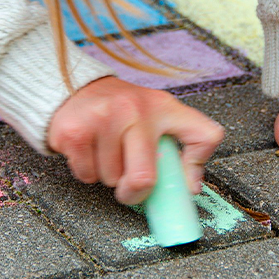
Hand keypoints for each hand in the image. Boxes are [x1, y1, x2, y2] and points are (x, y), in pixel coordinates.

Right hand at [48, 77, 223, 204]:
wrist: (76, 87)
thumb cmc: (121, 110)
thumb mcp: (158, 117)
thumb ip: (182, 148)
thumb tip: (190, 187)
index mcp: (164, 107)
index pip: (204, 135)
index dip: (197, 166)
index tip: (186, 185)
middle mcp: (135, 109)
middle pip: (145, 178)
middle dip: (134, 191)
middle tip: (129, 181)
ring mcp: (104, 118)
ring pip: (111, 179)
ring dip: (107, 175)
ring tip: (106, 150)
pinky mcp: (75, 131)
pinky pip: (86, 174)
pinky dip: (86, 171)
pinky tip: (89, 149)